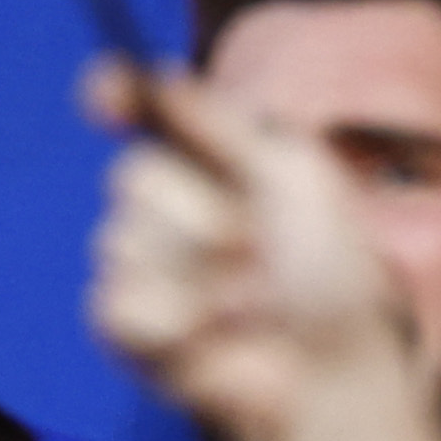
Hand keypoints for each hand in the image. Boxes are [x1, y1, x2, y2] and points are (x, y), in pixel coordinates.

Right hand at [81, 59, 421, 440]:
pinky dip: (173, 320)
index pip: (138, 106)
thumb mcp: (293, 172)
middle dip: (199, 212)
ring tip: (245, 302)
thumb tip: (154, 73)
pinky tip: (214, 337)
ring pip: (120, 241)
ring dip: (195, 272)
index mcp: (210, 156)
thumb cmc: (332, 271)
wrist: (334, 367)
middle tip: (256, 248)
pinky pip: (116, 304)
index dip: (113, 94)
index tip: (106, 99)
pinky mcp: (131, 331)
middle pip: (133, 175)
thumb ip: (218, 119)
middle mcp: (170, 204)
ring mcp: (146, 267)